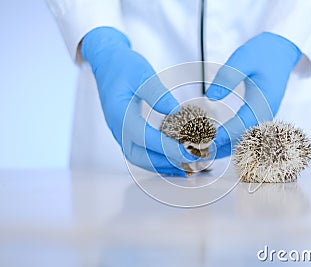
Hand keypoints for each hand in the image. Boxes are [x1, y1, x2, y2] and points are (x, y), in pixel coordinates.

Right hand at [81, 27, 194, 175]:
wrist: (107, 63)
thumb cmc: (123, 66)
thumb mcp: (141, 73)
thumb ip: (157, 92)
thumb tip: (175, 110)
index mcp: (119, 113)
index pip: (143, 137)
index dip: (166, 147)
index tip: (187, 152)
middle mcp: (118, 127)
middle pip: (138, 156)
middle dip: (164, 162)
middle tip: (190, 161)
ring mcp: (121, 132)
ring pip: (138, 157)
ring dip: (161, 164)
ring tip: (184, 165)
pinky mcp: (127, 132)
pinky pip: (140, 151)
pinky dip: (156, 159)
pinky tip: (173, 159)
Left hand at [206, 32, 300, 157]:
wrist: (282, 51)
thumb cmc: (263, 53)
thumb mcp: (244, 58)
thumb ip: (228, 76)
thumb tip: (210, 96)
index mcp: (263, 101)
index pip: (242, 125)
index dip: (224, 135)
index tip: (206, 141)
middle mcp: (265, 114)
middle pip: (243, 139)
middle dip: (221, 148)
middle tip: (198, 153)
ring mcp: (262, 117)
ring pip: (244, 141)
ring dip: (224, 149)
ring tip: (202, 154)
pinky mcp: (258, 117)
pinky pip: (244, 136)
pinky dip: (229, 143)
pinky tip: (214, 146)